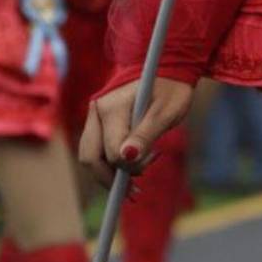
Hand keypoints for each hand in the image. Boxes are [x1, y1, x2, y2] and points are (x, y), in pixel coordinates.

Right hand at [79, 76, 194, 191]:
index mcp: (111, 107)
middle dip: (111, 178)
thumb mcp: (166, 112)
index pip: (112, 151)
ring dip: (110, 174)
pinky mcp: (98, 122)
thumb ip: (146, 133)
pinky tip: (131, 170)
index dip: (130, 166)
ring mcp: (94, 116)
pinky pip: (97, 150)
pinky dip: (110, 164)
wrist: (167, 70)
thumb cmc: (171, 89)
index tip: (153, 162)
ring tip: (137, 180)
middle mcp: (97, 110)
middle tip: (136, 191)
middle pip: (90, 157)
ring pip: (90, 156)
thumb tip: (127, 157)